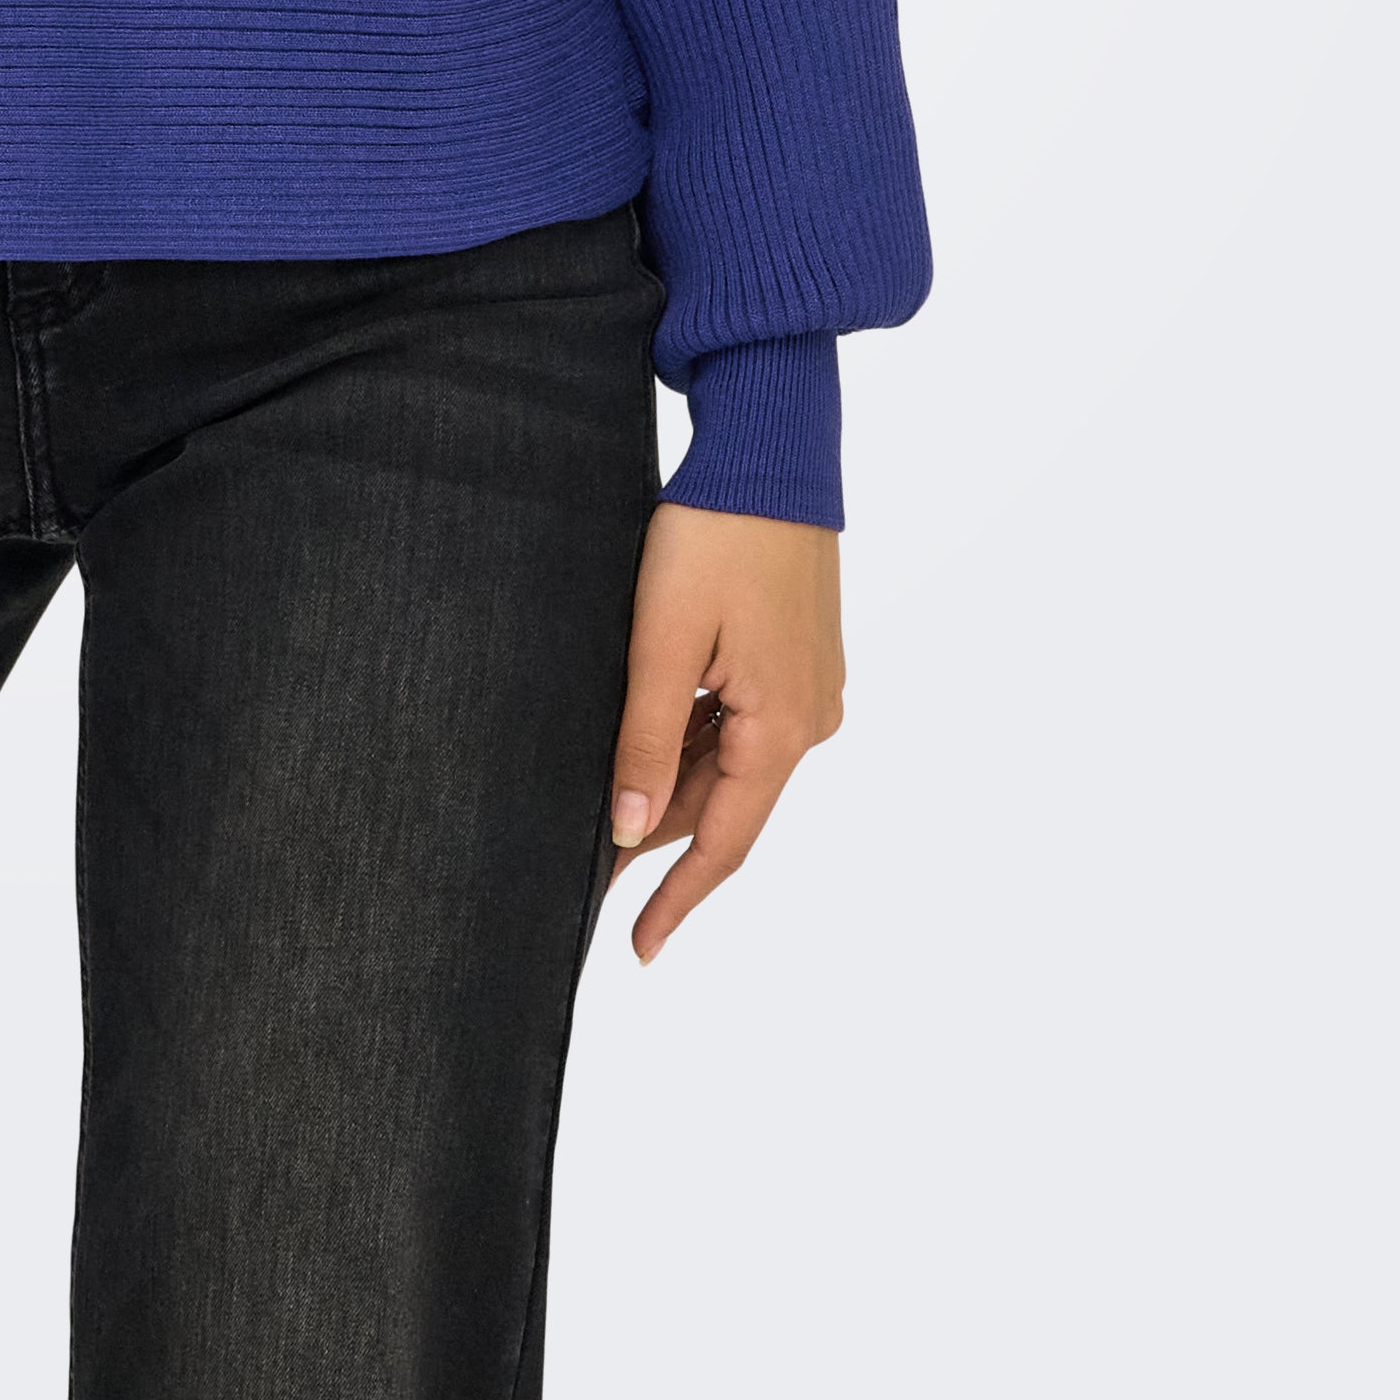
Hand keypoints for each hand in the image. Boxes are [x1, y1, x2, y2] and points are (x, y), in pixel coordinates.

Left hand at [607, 503, 845, 961]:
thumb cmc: (717, 536)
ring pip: (729, 762)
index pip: (724, 844)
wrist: (770, 452)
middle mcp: (810, 720)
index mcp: (784, 730)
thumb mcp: (665, 642)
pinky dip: (696, 741)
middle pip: (722, 803)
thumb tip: (631, 830)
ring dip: (673, 785)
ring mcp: (809, 688)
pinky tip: (650, 739)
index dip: (677, 899)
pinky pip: (743, 724)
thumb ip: (646, 740)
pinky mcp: (797, 657)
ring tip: (606, 805)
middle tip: (589, 871)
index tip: (637, 948)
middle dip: (658, 837)